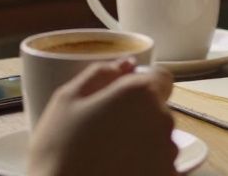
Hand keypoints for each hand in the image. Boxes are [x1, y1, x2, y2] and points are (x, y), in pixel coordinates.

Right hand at [29, 59, 176, 175]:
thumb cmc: (58, 150)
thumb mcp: (66, 100)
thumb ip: (100, 74)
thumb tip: (126, 63)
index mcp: (140, 93)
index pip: (161, 78)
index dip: (141, 87)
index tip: (120, 101)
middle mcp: (164, 118)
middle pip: (158, 109)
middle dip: (137, 116)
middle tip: (104, 133)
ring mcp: (169, 152)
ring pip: (160, 138)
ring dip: (142, 143)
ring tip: (108, 157)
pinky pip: (161, 165)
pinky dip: (145, 167)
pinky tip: (118, 171)